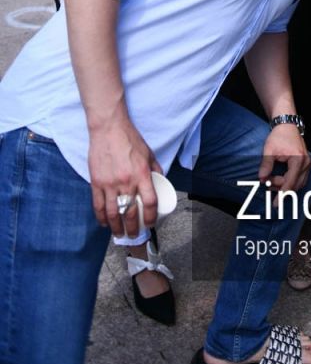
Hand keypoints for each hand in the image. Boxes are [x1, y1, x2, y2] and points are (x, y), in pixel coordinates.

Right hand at [87, 117, 159, 234]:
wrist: (109, 129)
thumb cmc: (130, 139)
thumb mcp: (148, 153)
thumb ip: (155, 169)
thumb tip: (160, 182)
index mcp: (142, 174)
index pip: (150, 202)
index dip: (151, 217)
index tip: (151, 222)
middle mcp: (127, 182)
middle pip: (131, 213)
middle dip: (134, 228)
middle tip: (134, 234)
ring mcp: (110, 184)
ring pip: (113, 213)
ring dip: (116, 228)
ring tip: (119, 234)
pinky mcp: (96, 182)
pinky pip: (98, 205)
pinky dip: (101, 217)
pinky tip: (105, 223)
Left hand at [260, 124, 309, 193]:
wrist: (287, 125)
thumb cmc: (279, 136)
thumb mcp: (269, 150)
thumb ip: (266, 165)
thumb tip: (261, 179)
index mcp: (298, 160)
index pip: (290, 182)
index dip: (282, 194)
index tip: (275, 204)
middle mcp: (306, 163)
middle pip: (294, 184)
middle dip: (280, 188)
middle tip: (267, 184)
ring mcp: (308, 164)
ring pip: (298, 183)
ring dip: (285, 185)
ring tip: (272, 181)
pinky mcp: (306, 164)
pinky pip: (300, 179)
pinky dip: (290, 182)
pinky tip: (280, 180)